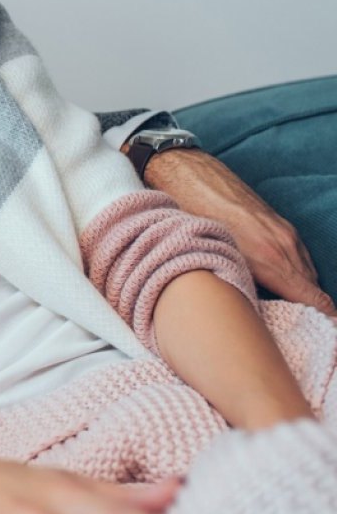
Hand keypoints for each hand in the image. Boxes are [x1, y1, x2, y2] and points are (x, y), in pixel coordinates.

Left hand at [143, 148, 335, 316]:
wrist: (190, 177)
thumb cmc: (191, 220)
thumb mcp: (207, 260)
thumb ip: (231, 288)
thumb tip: (241, 316)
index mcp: (269, 260)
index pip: (314, 299)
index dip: (323, 320)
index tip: (325, 337)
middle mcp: (284, 246)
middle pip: (312, 291)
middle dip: (309, 313)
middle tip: (297, 331)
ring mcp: (285, 233)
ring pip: (306, 274)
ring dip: (302, 294)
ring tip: (288, 314)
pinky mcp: (280, 225)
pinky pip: (298, 258)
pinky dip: (294, 275)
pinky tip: (278, 285)